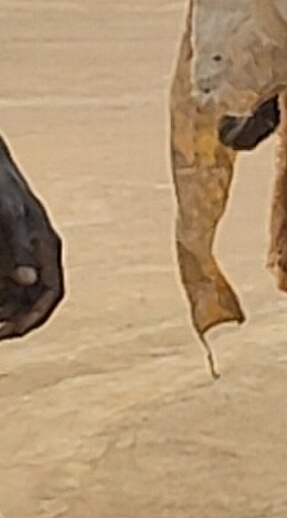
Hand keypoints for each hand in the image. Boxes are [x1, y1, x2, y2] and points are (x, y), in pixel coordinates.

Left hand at [0, 138, 62, 339]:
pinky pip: (6, 281)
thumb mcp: (9, 216)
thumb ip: (20, 248)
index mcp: (47, 247)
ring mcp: (21, 252)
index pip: (51, 292)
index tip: (15, 330)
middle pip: (34, 299)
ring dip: (6, 310)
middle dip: (18, 319)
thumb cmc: (1, 186)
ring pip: (18, 293)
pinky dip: (0, 297)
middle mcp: (38, 254)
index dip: (36, 316)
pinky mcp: (7, 249)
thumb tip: (27, 279)